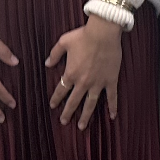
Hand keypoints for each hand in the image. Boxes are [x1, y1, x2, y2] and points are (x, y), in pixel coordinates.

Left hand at [46, 14, 122, 129]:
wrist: (103, 33)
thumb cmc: (83, 35)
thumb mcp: (64, 42)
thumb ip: (54, 54)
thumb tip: (47, 63)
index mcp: (71, 73)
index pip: (61, 90)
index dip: (56, 99)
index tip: (53, 106)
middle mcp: (83, 82)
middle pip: (74, 101)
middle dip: (68, 112)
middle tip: (64, 121)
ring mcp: (98, 83)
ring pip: (90, 104)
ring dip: (86, 116)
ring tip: (82, 126)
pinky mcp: (110, 80)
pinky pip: (112, 97)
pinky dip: (113, 107)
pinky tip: (112, 116)